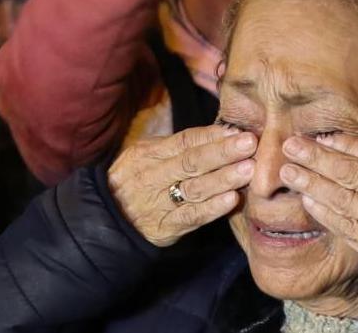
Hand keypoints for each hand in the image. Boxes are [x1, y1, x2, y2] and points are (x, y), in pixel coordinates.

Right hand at [108, 125, 256, 246]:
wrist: (107, 220)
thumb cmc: (136, 181)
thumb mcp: (146, 156)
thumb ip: (176, 146)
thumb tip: (221, 132)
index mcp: (149, 154)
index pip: (184, 141)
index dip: (212, 136)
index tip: (238, 131)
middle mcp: (153, 176)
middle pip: (192, 162)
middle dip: (223, 152)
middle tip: (250, 144)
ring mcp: (159, 202)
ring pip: (194, 188)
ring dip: (224, 178)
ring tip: (249, 169)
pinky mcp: (165, 227)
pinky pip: (190, 216)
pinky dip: (212, 209)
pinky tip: (232, 200)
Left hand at [279, 134, 357, 266]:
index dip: (347, 144)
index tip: (323, 136)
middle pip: (351, 173)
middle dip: (318, 158)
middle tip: (291, 146)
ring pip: (343, 198)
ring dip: (313, 184)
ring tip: (289, 171)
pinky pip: (345, 226)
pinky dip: (325, 214)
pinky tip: (307, 201)